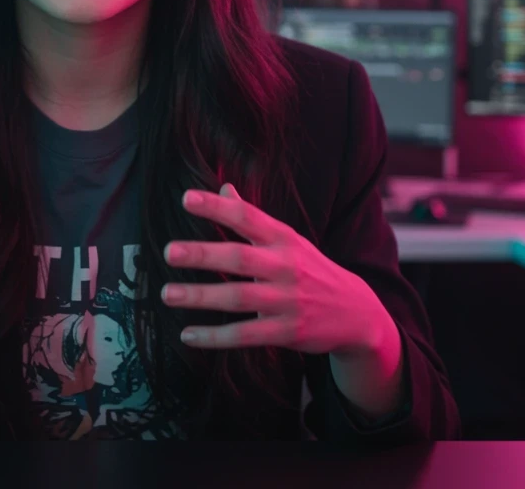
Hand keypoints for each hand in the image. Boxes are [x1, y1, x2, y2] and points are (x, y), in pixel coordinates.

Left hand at [161, 183, 390, 356]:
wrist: (357, 313)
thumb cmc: (311, 269)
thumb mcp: (288, 240)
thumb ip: (253, 217)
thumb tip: (224, 187)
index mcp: (283, 239)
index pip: (247, 217)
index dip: (218, 208)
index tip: (187, 198)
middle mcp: (285, 267)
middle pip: (239, 258)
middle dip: (203, 254)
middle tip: (169, 251)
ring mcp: (287, 301)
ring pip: (238, 298)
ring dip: (201, 296)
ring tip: (166, 293)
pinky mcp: (287, 332)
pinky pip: (246, 335)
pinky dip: (215, 337)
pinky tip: (188, 335)